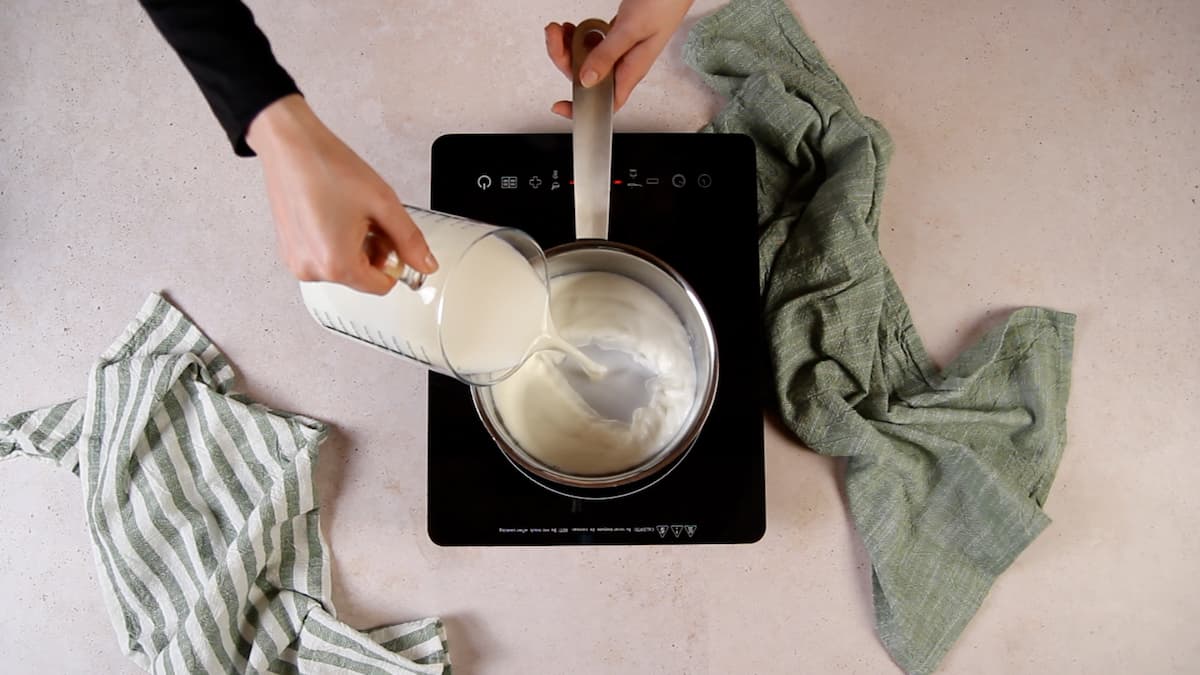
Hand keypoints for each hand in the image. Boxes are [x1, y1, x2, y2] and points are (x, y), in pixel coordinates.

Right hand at [245, 94, 436, 294]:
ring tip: (348, 212)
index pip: (382, 286)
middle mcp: (311, 270)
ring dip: (354, 245)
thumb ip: (410, 240)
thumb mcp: (383, 204)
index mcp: (336, 265)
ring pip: (343, 267)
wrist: (290, 145)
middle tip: (369, 217)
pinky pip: (323, 257)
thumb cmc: (328, 168)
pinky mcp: (288, 250)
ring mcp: (296, 261)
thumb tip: (426, 265)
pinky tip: (332, 214)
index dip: (394, 261)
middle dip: (373, 251)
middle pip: (362, 277)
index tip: (392, 237)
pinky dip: (334, 241)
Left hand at [544, 0, 693, 117]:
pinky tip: (574, 26)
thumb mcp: (631, 29)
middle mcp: (624, 64)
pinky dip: (578, 35)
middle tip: (555, 36)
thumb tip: (587, 79)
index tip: (561, 106)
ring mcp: (619, 50)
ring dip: (568, 45)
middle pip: (586, 76)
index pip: (605, 102)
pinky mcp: (616, 36)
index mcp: (631, 70)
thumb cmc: (664, 4)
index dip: (582, 107)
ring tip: (560, 28)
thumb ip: (608, 55)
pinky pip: (591, 43)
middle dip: (565, 58)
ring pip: (585, 58)